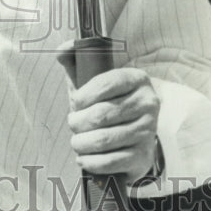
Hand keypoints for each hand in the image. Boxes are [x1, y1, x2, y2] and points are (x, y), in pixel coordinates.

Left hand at [67, 67, 159, 183]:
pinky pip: (110, 161)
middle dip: (77, 122)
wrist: (133, 138)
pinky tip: (84, 157)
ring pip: (103, 140)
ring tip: (77, 141)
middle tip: (73, 124)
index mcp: (136, 79)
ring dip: (81, 143)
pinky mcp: (143, 156)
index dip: (82, 95)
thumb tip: (62, 48)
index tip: (75, 102)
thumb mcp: (93, 80)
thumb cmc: (107, 103)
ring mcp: (147, 131)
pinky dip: (90, 161)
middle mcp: (148, 103)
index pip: (106, 83)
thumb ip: (76, 62)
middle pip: (101, 115)